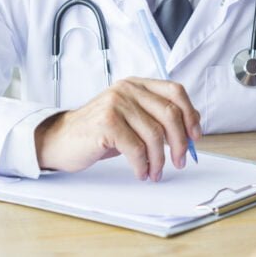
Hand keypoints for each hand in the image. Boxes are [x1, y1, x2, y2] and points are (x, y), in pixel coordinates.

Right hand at [35, 77, 201, 181]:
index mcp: (138, 84)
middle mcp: (128, 89)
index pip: (175, 91)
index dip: (190, 114)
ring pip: (154, 134)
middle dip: (180, 142)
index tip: (195, 136)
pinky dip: (143, 165)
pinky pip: (136, 148)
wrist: (60, 139)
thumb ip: (157, 117)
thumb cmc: (99, 132)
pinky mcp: (107, 122)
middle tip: (181, 161)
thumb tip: (191, 128)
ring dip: (160, 159)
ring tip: (156, 172)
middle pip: (169, 113)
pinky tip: (141, 172)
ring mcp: (116, 103)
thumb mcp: (131, 118)